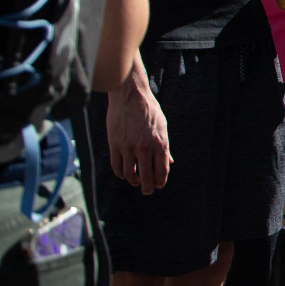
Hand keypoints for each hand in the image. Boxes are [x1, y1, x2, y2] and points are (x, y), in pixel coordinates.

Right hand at [105, 58, 170, 194]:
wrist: (130, 95)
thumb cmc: (149, 109)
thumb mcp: (163, 126)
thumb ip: (164, 146)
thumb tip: (169, 162)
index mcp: (160, 143)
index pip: (162, 171)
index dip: (160, 181)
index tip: (158, 185)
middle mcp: (145, 147)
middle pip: (146, 177)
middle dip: (147, 188)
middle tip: (147, 191)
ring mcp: (128, 147)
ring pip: (130, 174)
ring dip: (133, 181)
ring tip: (135, 181)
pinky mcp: (114, 144)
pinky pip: (116, 167)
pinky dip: (120, 173)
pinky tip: (124, 172)